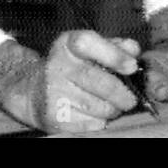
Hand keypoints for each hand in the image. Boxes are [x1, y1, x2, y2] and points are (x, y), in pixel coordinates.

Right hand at [0, 32, 141, 133]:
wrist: (33, 91)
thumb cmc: (70, 68)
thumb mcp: (87, 50)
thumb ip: (113, 46)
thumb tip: (133, 49)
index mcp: (66, 45)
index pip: (88, 43)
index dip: (113, 55)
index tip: (132, 66)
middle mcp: (57, 65)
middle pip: (101, 82)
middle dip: (123, 94)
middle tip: (129, 99)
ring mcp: (54, 92)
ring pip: (101, 107)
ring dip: (113, 110)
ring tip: (108, 105)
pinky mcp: (55, 116)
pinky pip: (93, 124)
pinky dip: (100, 122)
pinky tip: (93, 114)